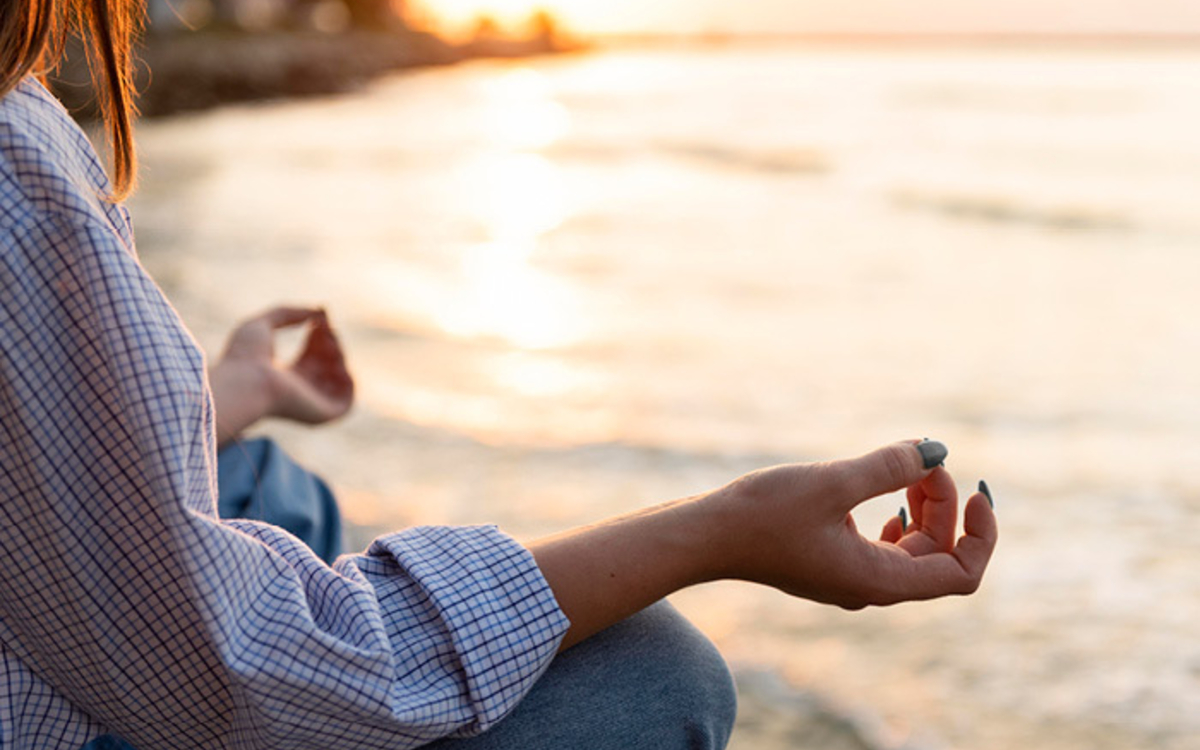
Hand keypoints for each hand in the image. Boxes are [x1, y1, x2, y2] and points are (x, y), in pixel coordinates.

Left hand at [209, 307, 354, 444]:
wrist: (244, 383)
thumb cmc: (244, 357)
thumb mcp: (261, 324)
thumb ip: (287, 313)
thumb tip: (316, 312)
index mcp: (285, 375)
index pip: (312, 353)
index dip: (319, 332)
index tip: (322, 313)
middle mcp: (301, 390)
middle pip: (327, 363)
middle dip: (330, 340)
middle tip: (326, 326)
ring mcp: (312, 403)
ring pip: (339, 377)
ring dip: (339, 354)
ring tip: (328, 341)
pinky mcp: (322, 414)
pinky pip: (347, 402)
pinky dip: (348, 379)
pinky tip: (336, 362)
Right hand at [709, 441, 997, 608]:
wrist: (705, 536)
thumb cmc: (763, 514)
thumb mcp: (832, 482)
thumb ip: (888, 466)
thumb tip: (935, 450)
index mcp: (879, 581)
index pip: (963, 574)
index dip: (982, 534)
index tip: (977, 490)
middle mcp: (870, 588)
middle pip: (939, 554)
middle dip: (945, 505)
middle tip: (923, 459)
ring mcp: (850, 579)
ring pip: (912, 549)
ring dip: (922, 507)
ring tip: (906, 467)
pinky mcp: (831, 564)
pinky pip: (884, 547)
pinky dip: (896, 517)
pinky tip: (882, 493)